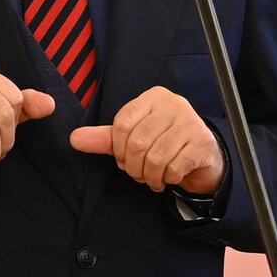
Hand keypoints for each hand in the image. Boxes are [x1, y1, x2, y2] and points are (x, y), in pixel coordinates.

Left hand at [70, 86, 225, 194]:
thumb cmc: (162, 141)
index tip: (122, 161)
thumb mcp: (132, 137)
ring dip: (149, 176)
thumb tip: (74, 139)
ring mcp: (190, 122)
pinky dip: (167, 179)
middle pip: (138, 142)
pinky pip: (175, 167)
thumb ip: (105, 138)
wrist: (202, 152)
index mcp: (153, 97)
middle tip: (137, 174)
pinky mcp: (202, 142)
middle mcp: (173, 104)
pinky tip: (168, 178)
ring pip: (156, 157)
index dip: (118, 149)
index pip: (122, 123)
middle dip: (133, 167)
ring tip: (152, 179)